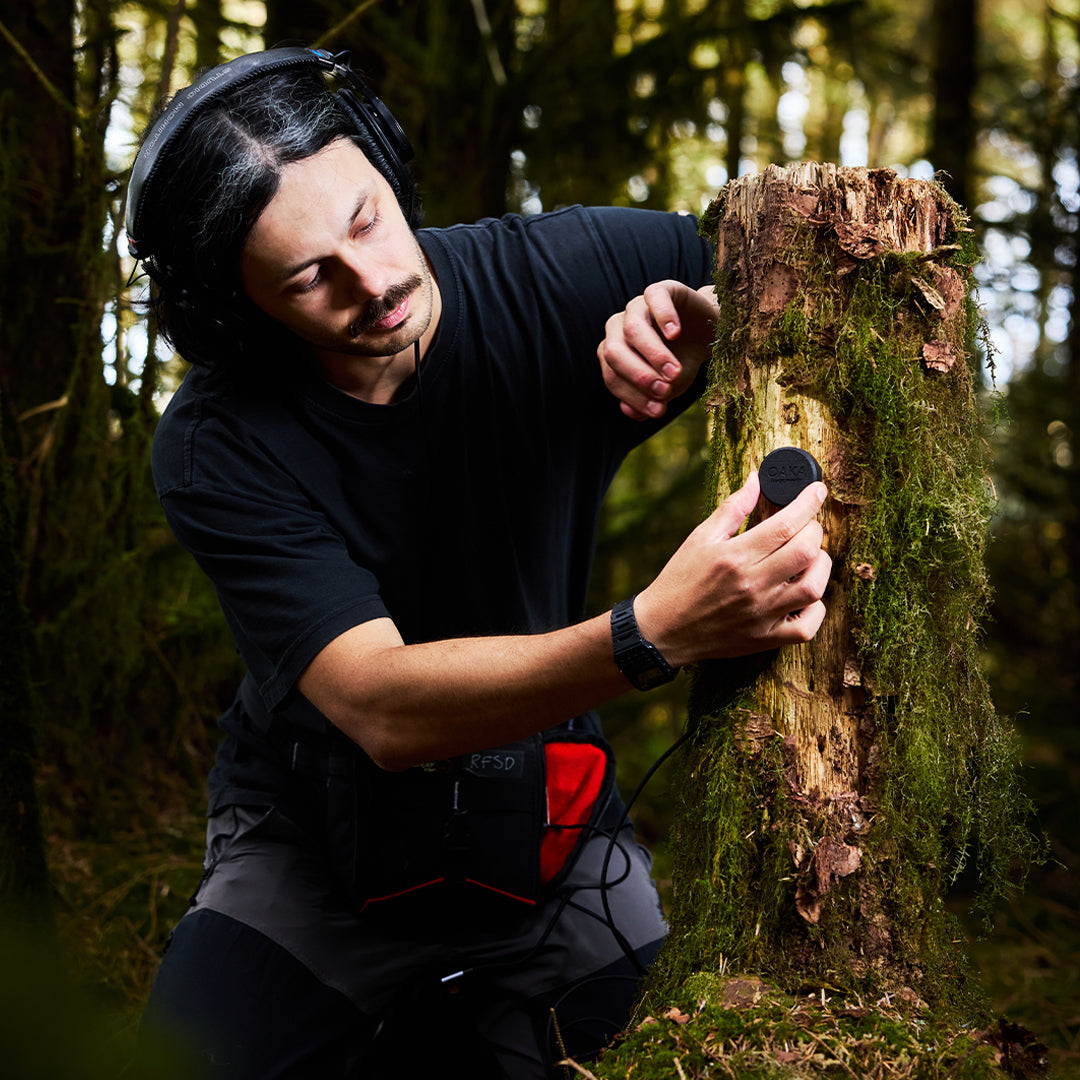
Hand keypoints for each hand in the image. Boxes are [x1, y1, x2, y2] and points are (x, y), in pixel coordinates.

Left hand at [598, 280, 718, 419]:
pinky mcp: (661, 290)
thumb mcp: (668, 387)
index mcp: (614, 353)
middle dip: (639, 376)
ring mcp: (637, 307)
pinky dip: (662, 316)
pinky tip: (675, 334)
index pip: (612, 377)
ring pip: (632, 329)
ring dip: (653, 355)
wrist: (710, 336)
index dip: (633, 395)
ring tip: (675, 373)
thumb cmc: (683, 362)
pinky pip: (653, 297)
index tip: (659, 409)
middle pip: (614, 352)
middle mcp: (619, 329)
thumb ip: (648, 402)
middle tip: (665, 391)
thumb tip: (630, 413)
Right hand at [634, 472, 831, 664]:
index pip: (785, 524)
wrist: (662, 629)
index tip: (817, 491)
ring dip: (821, 567)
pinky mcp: (764, 638)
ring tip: (810, 558)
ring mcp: (761, 614)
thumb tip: (756, 480)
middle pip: (806, 552)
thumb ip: (733, 508)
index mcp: (734, 557)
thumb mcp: (700, 538)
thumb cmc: (680, 581)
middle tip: (807, 526)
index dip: (808, 502)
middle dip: (815, 531)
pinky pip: (805, 627)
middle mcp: (752, 585)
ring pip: (813, 588)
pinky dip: (815, 609)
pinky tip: (805, 596)